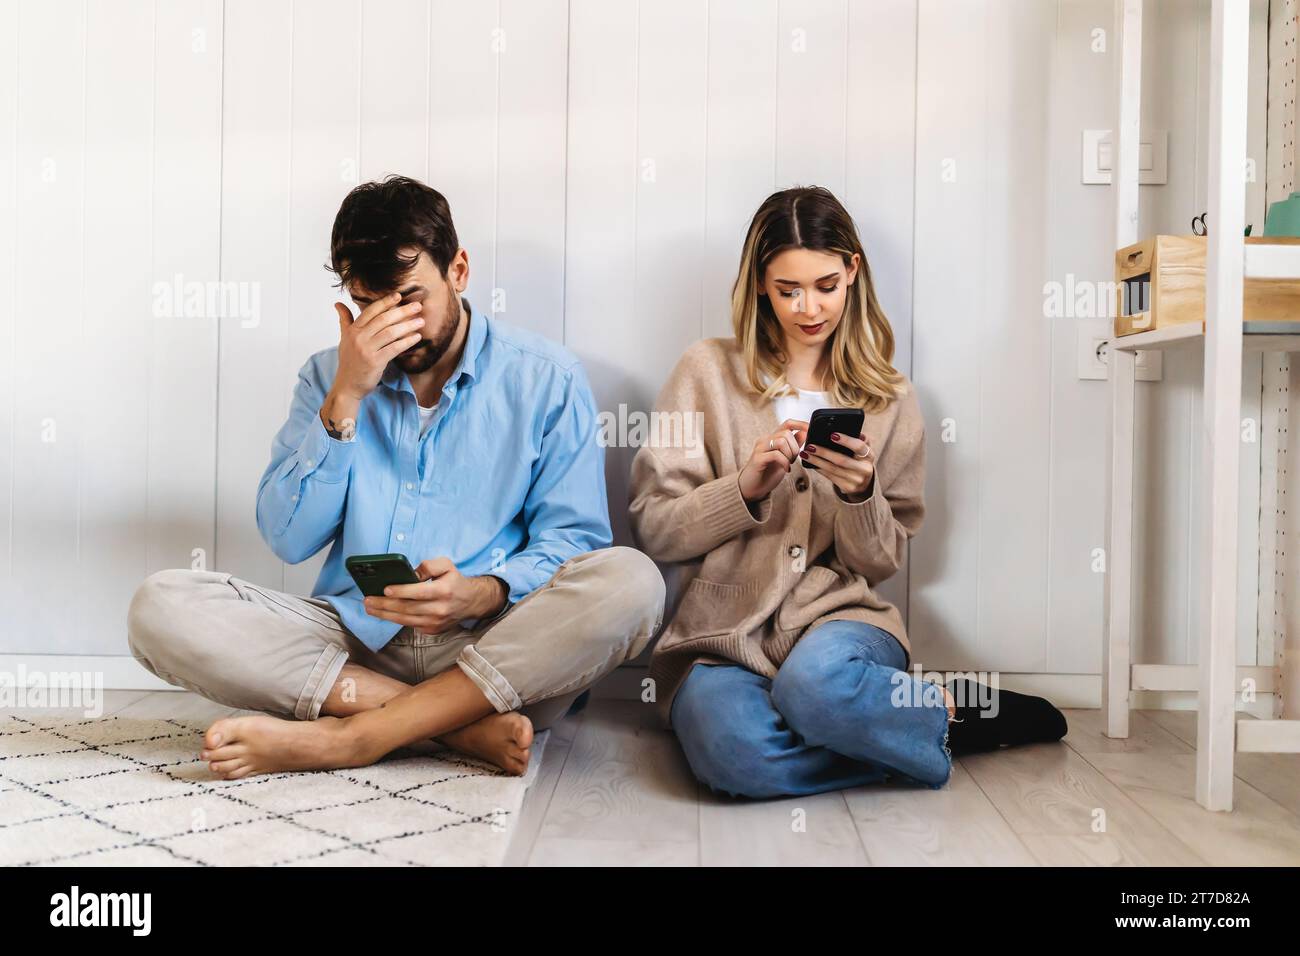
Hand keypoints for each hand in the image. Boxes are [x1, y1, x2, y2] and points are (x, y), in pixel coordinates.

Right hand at [332, 291, 425, 401]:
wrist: (347, 386)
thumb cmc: (349, 362)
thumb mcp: (344, 339)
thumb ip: (345, 320)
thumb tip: (338, 303)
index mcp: (352, 330)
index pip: (370, 311)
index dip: (385, 302)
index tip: (399, 296)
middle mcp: (358, 337)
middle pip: (383, 319)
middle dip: (402, 311)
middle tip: (417, 306)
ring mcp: (366, 349)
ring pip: (391, 332)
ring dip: (408, 325)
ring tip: (421, 321)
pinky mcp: (375, 361)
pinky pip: (395, 348)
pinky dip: (407, 341)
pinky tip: (416, 337)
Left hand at [362, 558, 507, 633]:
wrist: (471, 602)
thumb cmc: (455, 581)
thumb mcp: (447, 565)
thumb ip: (429, 566)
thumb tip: (410, 574)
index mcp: (444, 591)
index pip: (419, 592)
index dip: (401, 591)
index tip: (385, 589)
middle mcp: (439, 609)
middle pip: (407, 608)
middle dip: (385, 605)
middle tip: (368, 600)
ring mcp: (435, 623)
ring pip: (405, 620)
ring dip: (384, 614)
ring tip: (370, 608)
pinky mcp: (431, 630)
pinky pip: (409, 624)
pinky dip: (394, 619)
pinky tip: (383, 613)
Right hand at [739, 419, 807, 502]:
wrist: (751, 488)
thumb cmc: (768, 473)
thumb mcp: (785, 457)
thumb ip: (793, 445)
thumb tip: (805, 432)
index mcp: (772, 439)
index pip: (788, 423)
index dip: (801, 424)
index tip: (811, 430)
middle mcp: (765, 440)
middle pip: (786, 433)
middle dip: (795, 447)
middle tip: (793, 460)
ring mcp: (760, 448)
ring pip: (781, 441)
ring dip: (790, 454)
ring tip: (788, 464)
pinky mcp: (757, 459)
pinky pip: (776, 455)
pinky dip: (785, 462)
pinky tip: (785, 469)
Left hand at [801, 431, 874, 499]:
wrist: (864, 483)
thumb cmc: (860, 461)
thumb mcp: (863, 450)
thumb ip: (858, 439)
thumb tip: (848, 429)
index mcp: (869, 456)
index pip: (859, 446)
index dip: (846, 440)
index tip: (832, 435)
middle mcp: (865, 469)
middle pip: (842, 460)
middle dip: (824, 452)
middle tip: (810, 446)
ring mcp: (856, 480)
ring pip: (833, 469)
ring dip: (817, 461)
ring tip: (805, 453)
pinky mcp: (848, 488)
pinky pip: (830, 477)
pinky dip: (819, 469)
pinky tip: (812, 463)